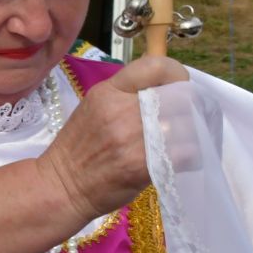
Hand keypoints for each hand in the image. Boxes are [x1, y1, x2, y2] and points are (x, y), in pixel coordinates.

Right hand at [35, 55, 187, 222]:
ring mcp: (133, 138)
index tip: (178, 87)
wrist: (61, 186)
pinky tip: (179, 160)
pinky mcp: (143, 164)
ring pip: (188, 124)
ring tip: (182, 140)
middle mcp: (122, 110)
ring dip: (191, 133)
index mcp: (109, 92)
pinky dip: (190, 156)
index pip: (156, 66)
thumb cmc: (78, 148)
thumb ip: (125, 95)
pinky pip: (187, 152)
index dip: (176, 74)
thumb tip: (162, 90)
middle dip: (189, 106)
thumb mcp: (94, 108)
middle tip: (185, 118)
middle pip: (179, 96)